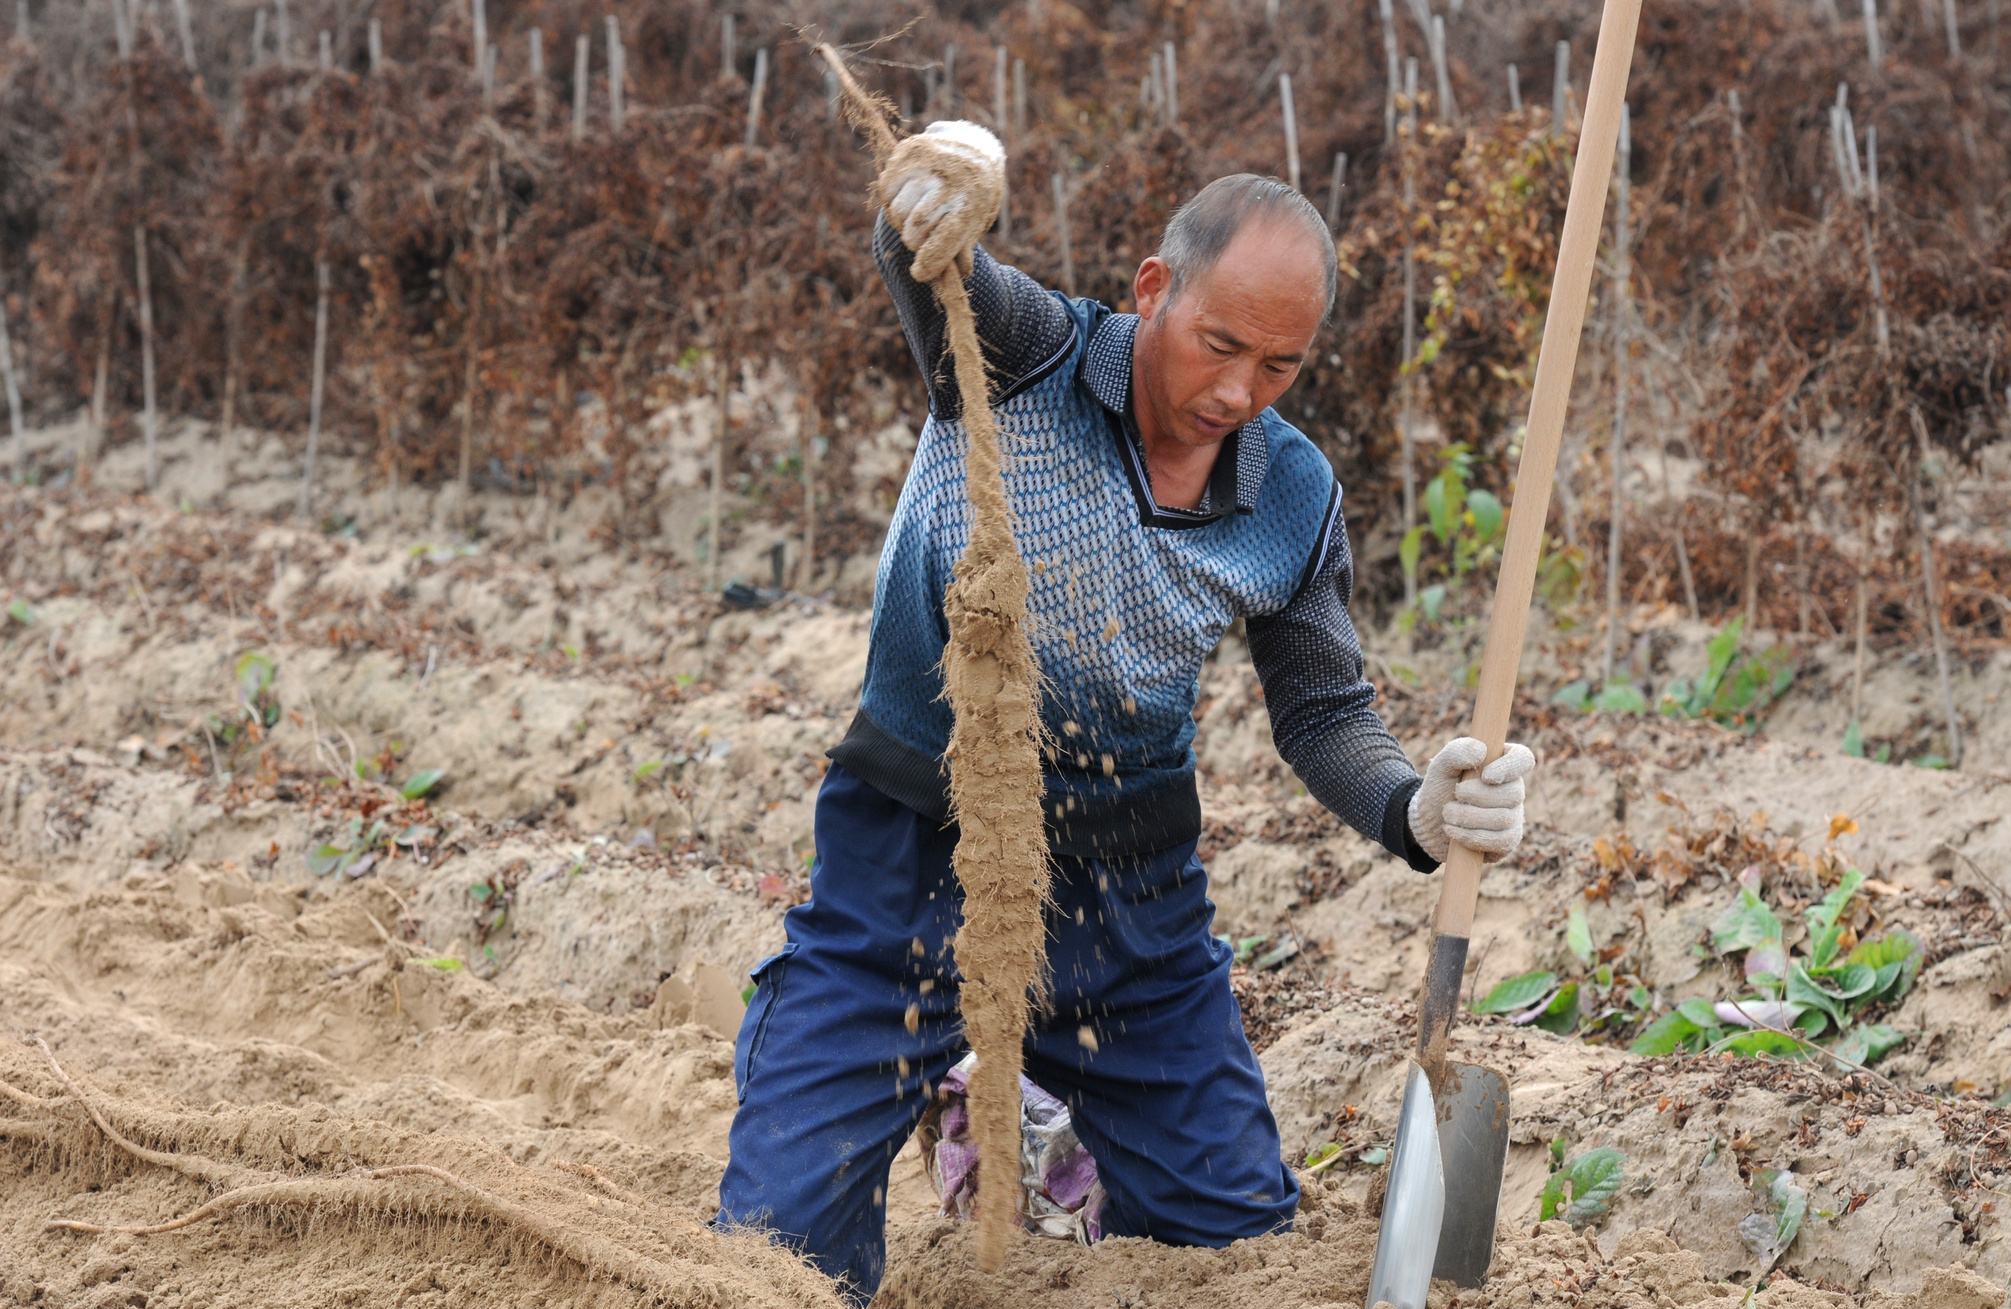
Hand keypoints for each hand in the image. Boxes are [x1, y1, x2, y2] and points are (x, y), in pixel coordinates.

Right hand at [881, 120, 1004, 283]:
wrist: (975, 148)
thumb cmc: (974, 196)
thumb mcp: (976, 222)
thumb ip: (962, 248)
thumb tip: (958, 275)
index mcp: (969, 204)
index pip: (943, 242)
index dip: (928, 264)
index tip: (919, 273)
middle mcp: (950, 181)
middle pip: (914, 227)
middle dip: (913, 240)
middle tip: (919, 237)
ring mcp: (929, 163)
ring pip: (897, 209)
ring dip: (900, 219)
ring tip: (913, 213)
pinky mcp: (910, 151)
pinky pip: (886, 187)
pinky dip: (890, 197)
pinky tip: (905, 195)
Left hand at [1407, 737, 1534, 863]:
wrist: (1429, 824)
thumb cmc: (1440, 789)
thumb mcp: (1440, 766)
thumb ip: (1457, 752)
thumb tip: (1481, 751)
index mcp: (1502, 763)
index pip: (1523, 759)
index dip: (1509, 768)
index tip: (1486, 776)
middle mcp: (1514, 789)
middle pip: (1513, 793)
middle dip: (1477, 796)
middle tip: (1454, 794)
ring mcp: (1514, 816)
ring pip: (1504, 818)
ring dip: (1468, 817)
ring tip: (1448, 814)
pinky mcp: (1508, 840)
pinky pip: (1501, 841)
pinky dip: (1472, 836)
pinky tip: (1453, 831)